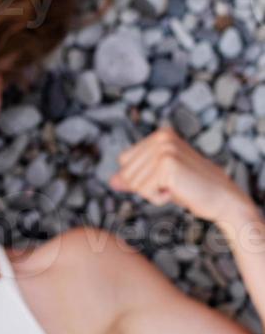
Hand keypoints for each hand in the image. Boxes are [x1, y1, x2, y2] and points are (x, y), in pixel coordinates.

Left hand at [108, 124, 251, 223]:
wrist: (221, 198)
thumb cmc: (190, 189)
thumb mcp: (158, 180)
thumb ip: (134, 178)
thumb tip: (111, 182)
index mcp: (160, 134)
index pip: (124, 161)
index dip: (140, 178)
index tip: (165, 178)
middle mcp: (162, 137)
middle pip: (126, 172)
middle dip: (145, 186)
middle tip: (171, 185)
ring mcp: (165, 149)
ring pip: (134, 183)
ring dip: (153, 193)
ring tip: (175, 187)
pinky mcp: (168, 165)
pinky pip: (145, 191)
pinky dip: (158, 199)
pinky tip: (177, 192)